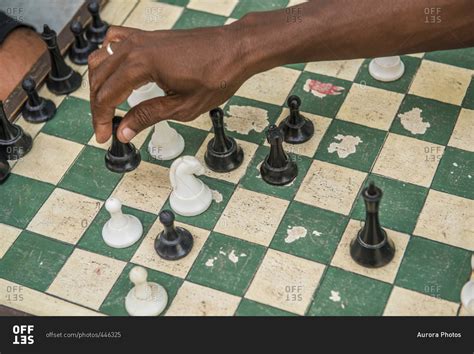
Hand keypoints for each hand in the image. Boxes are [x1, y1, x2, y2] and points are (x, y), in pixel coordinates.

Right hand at [88, 23, 249, 142]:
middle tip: (104, 127)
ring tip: (106, 106)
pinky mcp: (150, 36)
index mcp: (141, 64)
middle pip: (100, 77)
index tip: (103, 136)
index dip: (101, 119)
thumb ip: (148, 116)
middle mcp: (136, 46)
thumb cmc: (217, 74)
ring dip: (99, 83)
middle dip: (98, 105)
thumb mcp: (182, 106)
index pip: (107, 95)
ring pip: (103, 58)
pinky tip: (113, 72)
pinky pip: (116, 42)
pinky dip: (108, 58)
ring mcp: (142, 38)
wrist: (236, 49)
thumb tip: (125, 130)